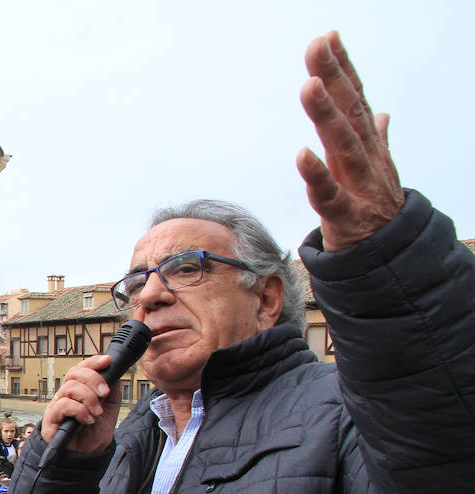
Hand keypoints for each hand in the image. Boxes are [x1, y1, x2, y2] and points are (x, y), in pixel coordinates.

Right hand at [40, 354, 120, 454]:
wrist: (88, 455)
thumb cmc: (94, 432)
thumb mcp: (111, 409)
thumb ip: (113, 391)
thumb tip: (115, 374)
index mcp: (79, 389)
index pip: (81, 369)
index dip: (93, 362)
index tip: (107, 361)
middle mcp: (65, 394)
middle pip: (74, 373)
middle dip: (93, 379)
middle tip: (105, 393)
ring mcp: (57, 405)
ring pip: (69, 387)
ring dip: (88, 398)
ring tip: (97, 413)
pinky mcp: (51, 419)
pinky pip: (63, 405)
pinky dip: (80, 410)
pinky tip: (88, 420)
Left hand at [297, 32, 403, 250]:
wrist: (389, 257)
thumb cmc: (375, 208)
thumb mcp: (374, 169)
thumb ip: (374, 138)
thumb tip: (378, 113)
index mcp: (364, 146)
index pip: (353, 100)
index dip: (342, 69)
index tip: (328, 38)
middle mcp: (364, 160)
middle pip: (348, 113)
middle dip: (333, 78)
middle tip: (317, 46)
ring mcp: (358, 187)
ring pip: (341, 145)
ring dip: (326, 115)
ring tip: (309, 86)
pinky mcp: (345, 216)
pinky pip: (328, 194)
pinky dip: (316, 175)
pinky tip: (301, 154)